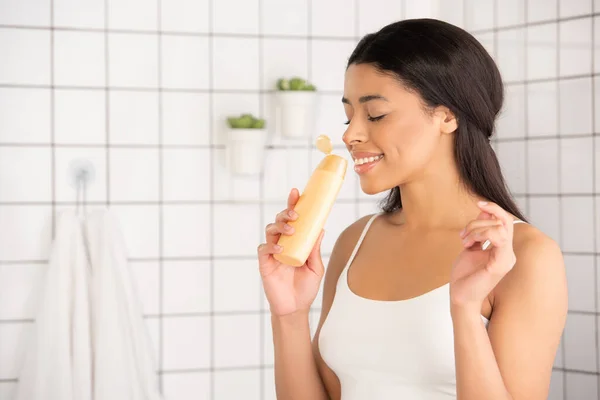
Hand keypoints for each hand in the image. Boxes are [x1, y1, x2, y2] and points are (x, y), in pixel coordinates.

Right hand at [257, 188, 324, 316]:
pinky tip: (281, 248)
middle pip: (280, 220)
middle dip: (286, 212)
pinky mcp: (265, 263)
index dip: (293, 204)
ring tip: (290, 229)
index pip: (293, 219)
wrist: (295, 308)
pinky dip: (271, 245)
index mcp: (295, 242)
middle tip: (295, 213)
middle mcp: (282, 243)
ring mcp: (272, 252)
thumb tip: (320, 228)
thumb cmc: (305, 288)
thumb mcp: (315, 266)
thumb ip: (315, 249)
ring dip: (280, 226)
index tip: (297, 192)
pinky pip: (264, 248)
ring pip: (270, 230)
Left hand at [449, 201, 516, 312]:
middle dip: (477, 221)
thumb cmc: (465, 275)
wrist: (460, 296)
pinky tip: (469, 244)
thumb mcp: (471, 246)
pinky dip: (482, 233)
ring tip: (464, 242)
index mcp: (503, 249)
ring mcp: (507, 258)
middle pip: (501, 220)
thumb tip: (484, 208)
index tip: (478, 203)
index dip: (494, 208)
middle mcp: (509, 253)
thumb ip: (479, 230)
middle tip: (463, 236)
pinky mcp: (500, 264)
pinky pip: (499, 237)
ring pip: (499, 226)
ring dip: (476, 228)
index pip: (506, 220)